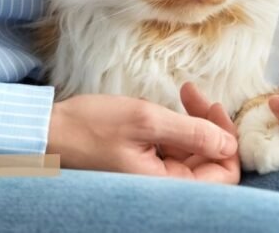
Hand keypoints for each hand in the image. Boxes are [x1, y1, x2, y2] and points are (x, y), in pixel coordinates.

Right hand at [47, 83, 239, 182]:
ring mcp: (153, 176)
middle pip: (209, 161)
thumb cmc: (89, 127)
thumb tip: (229, 143)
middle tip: (192, 92)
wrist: (49, 132)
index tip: (213, 106)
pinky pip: (171, 149)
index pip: (223, 174)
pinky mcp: (143, 164)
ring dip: (191, 121)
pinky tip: (161, 108)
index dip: (226, 139)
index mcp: (166, 185)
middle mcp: (163, 186)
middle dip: (208, 124)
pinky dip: (172, 126)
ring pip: (191, 152)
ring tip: (180, 95)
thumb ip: (191, 132)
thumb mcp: (145, 121)